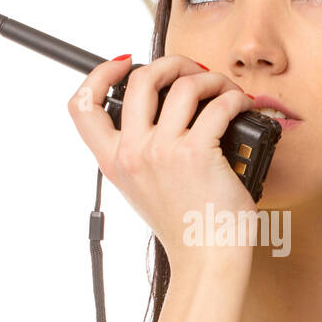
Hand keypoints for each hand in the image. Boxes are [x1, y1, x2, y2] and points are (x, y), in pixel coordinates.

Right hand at [67, 54, 258, 270]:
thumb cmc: (186, 226)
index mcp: (114, 162)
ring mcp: (163, 152)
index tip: (124, 64)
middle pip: (139, 80)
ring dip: (210, 79)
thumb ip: (140, 155)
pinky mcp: (196, 153)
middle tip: (191, 71)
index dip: (99, 75)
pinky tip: (240, 106)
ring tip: (224, 90)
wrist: (207, 258)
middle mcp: (133, 153)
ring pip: (184, 85)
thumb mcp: (144, 190)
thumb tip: (163, 111)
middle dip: (171, 63)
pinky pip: (218, 105)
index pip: (81, 107)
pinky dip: (234, 98)